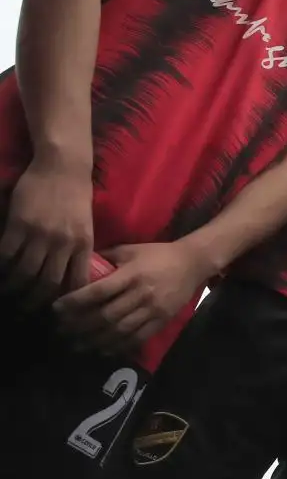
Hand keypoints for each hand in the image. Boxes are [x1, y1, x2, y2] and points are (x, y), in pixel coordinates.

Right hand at [0, 157, 94, 304]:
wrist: (63, 167)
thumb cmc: (76, 195)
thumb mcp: (86, 224)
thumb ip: (79, 247)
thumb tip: (71, 274)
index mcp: (84, 244)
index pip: (78, 281)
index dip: (69, 300)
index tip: (59, 311)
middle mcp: (64, 243)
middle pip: (49, 282)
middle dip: (36, 300)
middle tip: (26, 309)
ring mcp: (41, 234)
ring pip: (25, 271)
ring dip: (15, 285)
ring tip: (9, 291)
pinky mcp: (20, 224)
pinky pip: (7, 253)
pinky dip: (2, 266)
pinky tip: (0, 271)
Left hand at [53, 241, 212, 353]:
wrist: (194, 263)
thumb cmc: (158, 254)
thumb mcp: (131, 250)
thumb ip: (106, 258)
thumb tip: (78, 266)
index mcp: (132, 274)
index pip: (98, 291)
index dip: (75, 301)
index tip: (56, 308)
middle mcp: (141, 294)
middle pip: (105, 315)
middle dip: (80, 325)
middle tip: (61, 330)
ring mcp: (153, 309)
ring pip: (119, 330)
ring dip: (95, 340)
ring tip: (77, 344)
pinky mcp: (162, 320)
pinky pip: (138, 338)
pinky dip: (118, 346)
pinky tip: (103, 349)